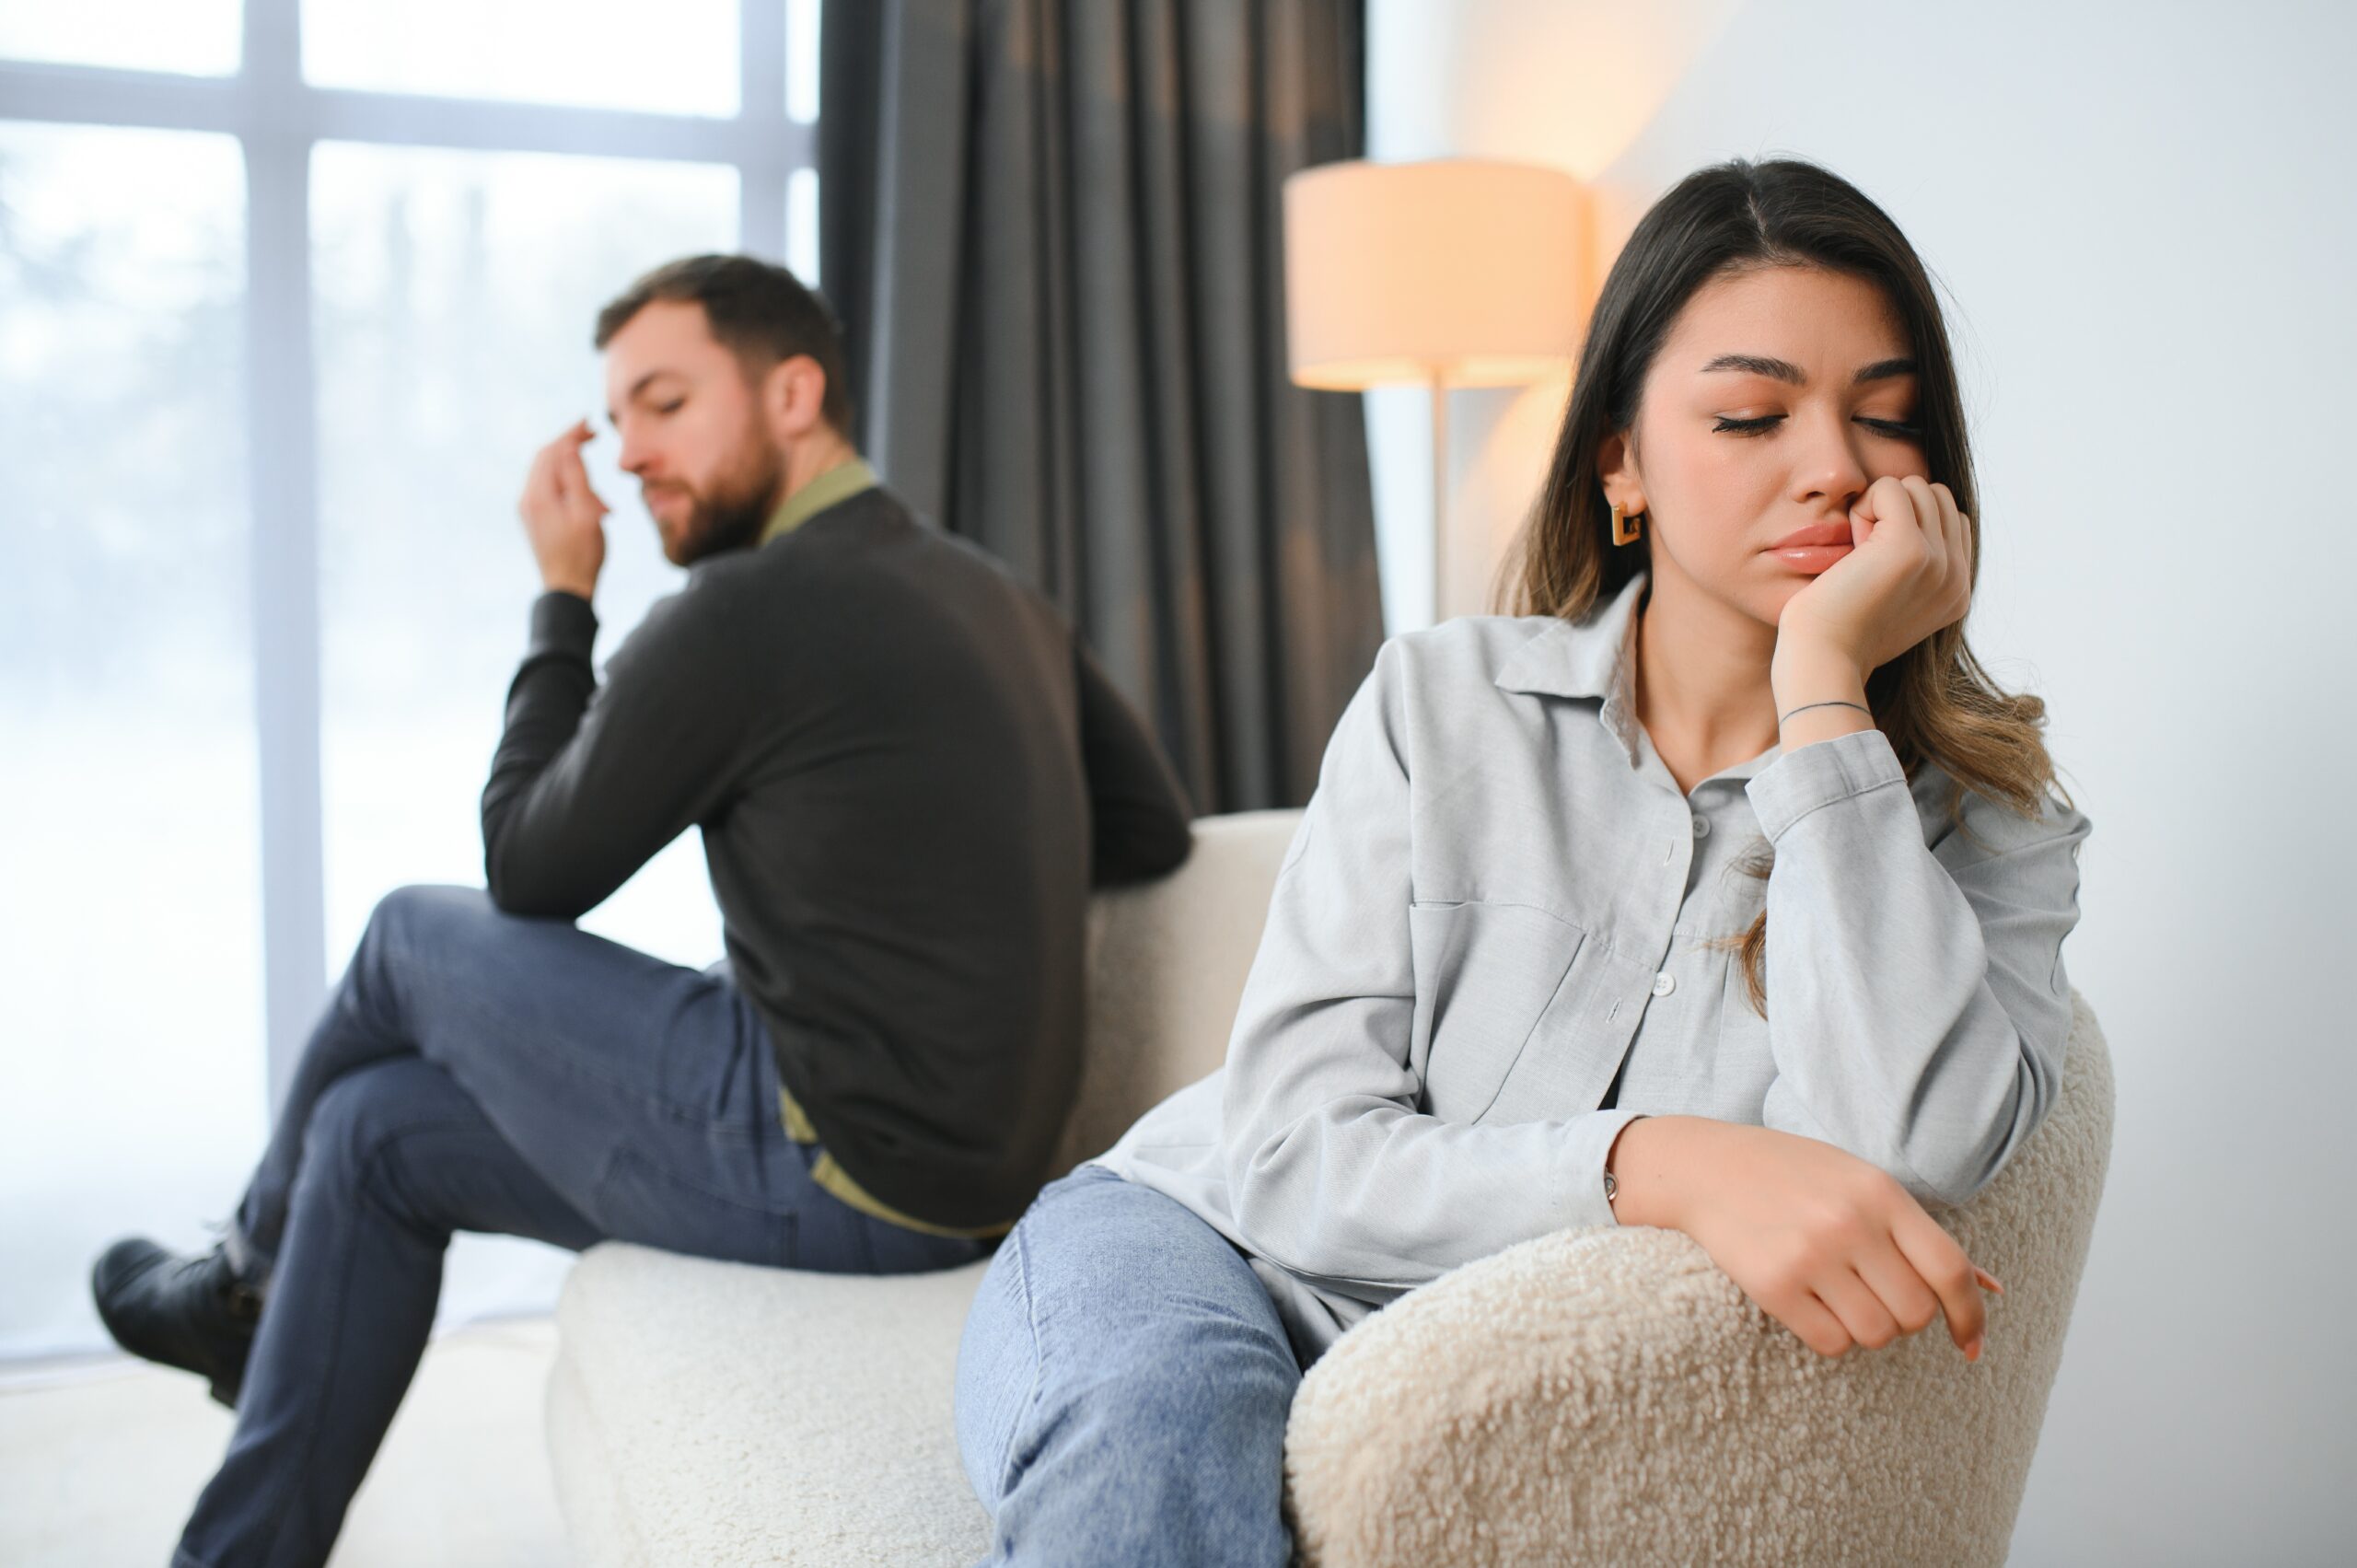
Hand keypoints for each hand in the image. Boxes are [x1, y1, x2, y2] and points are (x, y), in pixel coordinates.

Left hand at [518, 418, 608, 599]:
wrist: (567, 589)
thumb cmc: (582, 553)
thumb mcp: (586, 512)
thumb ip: (576, 476)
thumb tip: (568, 446)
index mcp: (538, 494)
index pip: (552, 451)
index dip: (570, 434)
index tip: (590, 424)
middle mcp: (528, 498)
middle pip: (546, 458)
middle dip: (568, 444)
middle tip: (592, 435)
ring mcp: (529, 509)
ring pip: (547, 473)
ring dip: (571, 466)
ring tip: (598, 482)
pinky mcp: (535, 519)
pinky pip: (549, 488)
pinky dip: (567, 481)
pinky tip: (587, 497)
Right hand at [1607, 1115, 2001, 1359]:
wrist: (1704, 1167)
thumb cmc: (1793, 1174)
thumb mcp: (1862, 1182)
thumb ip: (1922, 1234)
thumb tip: (1992, 1288)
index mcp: (1880, 1192)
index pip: (1949, 1268)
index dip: (1971, 1314)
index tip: (1971, 1343)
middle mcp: (1849, 1223)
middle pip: (1915, 1312)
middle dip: (1906, 1319)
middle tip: (1880, 1300)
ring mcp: (1809, 1254)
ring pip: (1875, 1334)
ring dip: (1869, 1330)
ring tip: (1844, 1300)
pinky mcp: (1772, 1284)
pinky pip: (1831, 1343)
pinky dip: (1832, 1337)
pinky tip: (1815, 1307)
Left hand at [1774, 474, 1974, 679]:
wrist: (1823, 661)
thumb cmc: (1838, 632)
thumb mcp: (1890, 599)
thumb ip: (1913, 567)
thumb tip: (1905, 522)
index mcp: (1957, 590)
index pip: (1952, 519)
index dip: (1908, 524)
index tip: (1876, 565)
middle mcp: (1957, 577)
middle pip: (1937, 496)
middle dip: (1895, 512)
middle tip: (1863, 557)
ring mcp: (1939, 561)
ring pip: (1916, 486)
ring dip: (1877, 509)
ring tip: (1858, 555)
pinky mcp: (1911, 548)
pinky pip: (1890, 487)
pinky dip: (1863, 507)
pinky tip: (1851, 549)